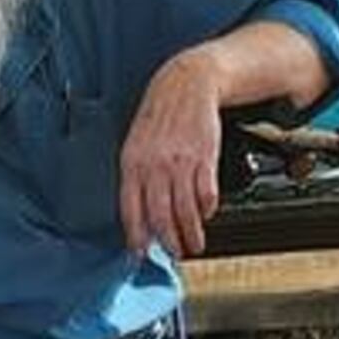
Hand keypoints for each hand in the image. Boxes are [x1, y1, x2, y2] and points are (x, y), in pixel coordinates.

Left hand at [121, 48, 227, 258]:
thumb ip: (136, 177)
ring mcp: (180, 162)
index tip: (140, 253)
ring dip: (191, 232)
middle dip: (169, 241)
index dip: (136, 235)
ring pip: (185, 209)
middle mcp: (155, 165)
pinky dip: (207, 208)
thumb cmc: (160, 115)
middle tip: (175, 253)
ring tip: (194, 244)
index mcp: (133, 163)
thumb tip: (139, 213)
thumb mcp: (136, 144)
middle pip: (160, 215)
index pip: (131, 208)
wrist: (187, 85)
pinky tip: (206, 213)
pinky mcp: (204, 157)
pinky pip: (206, 192)